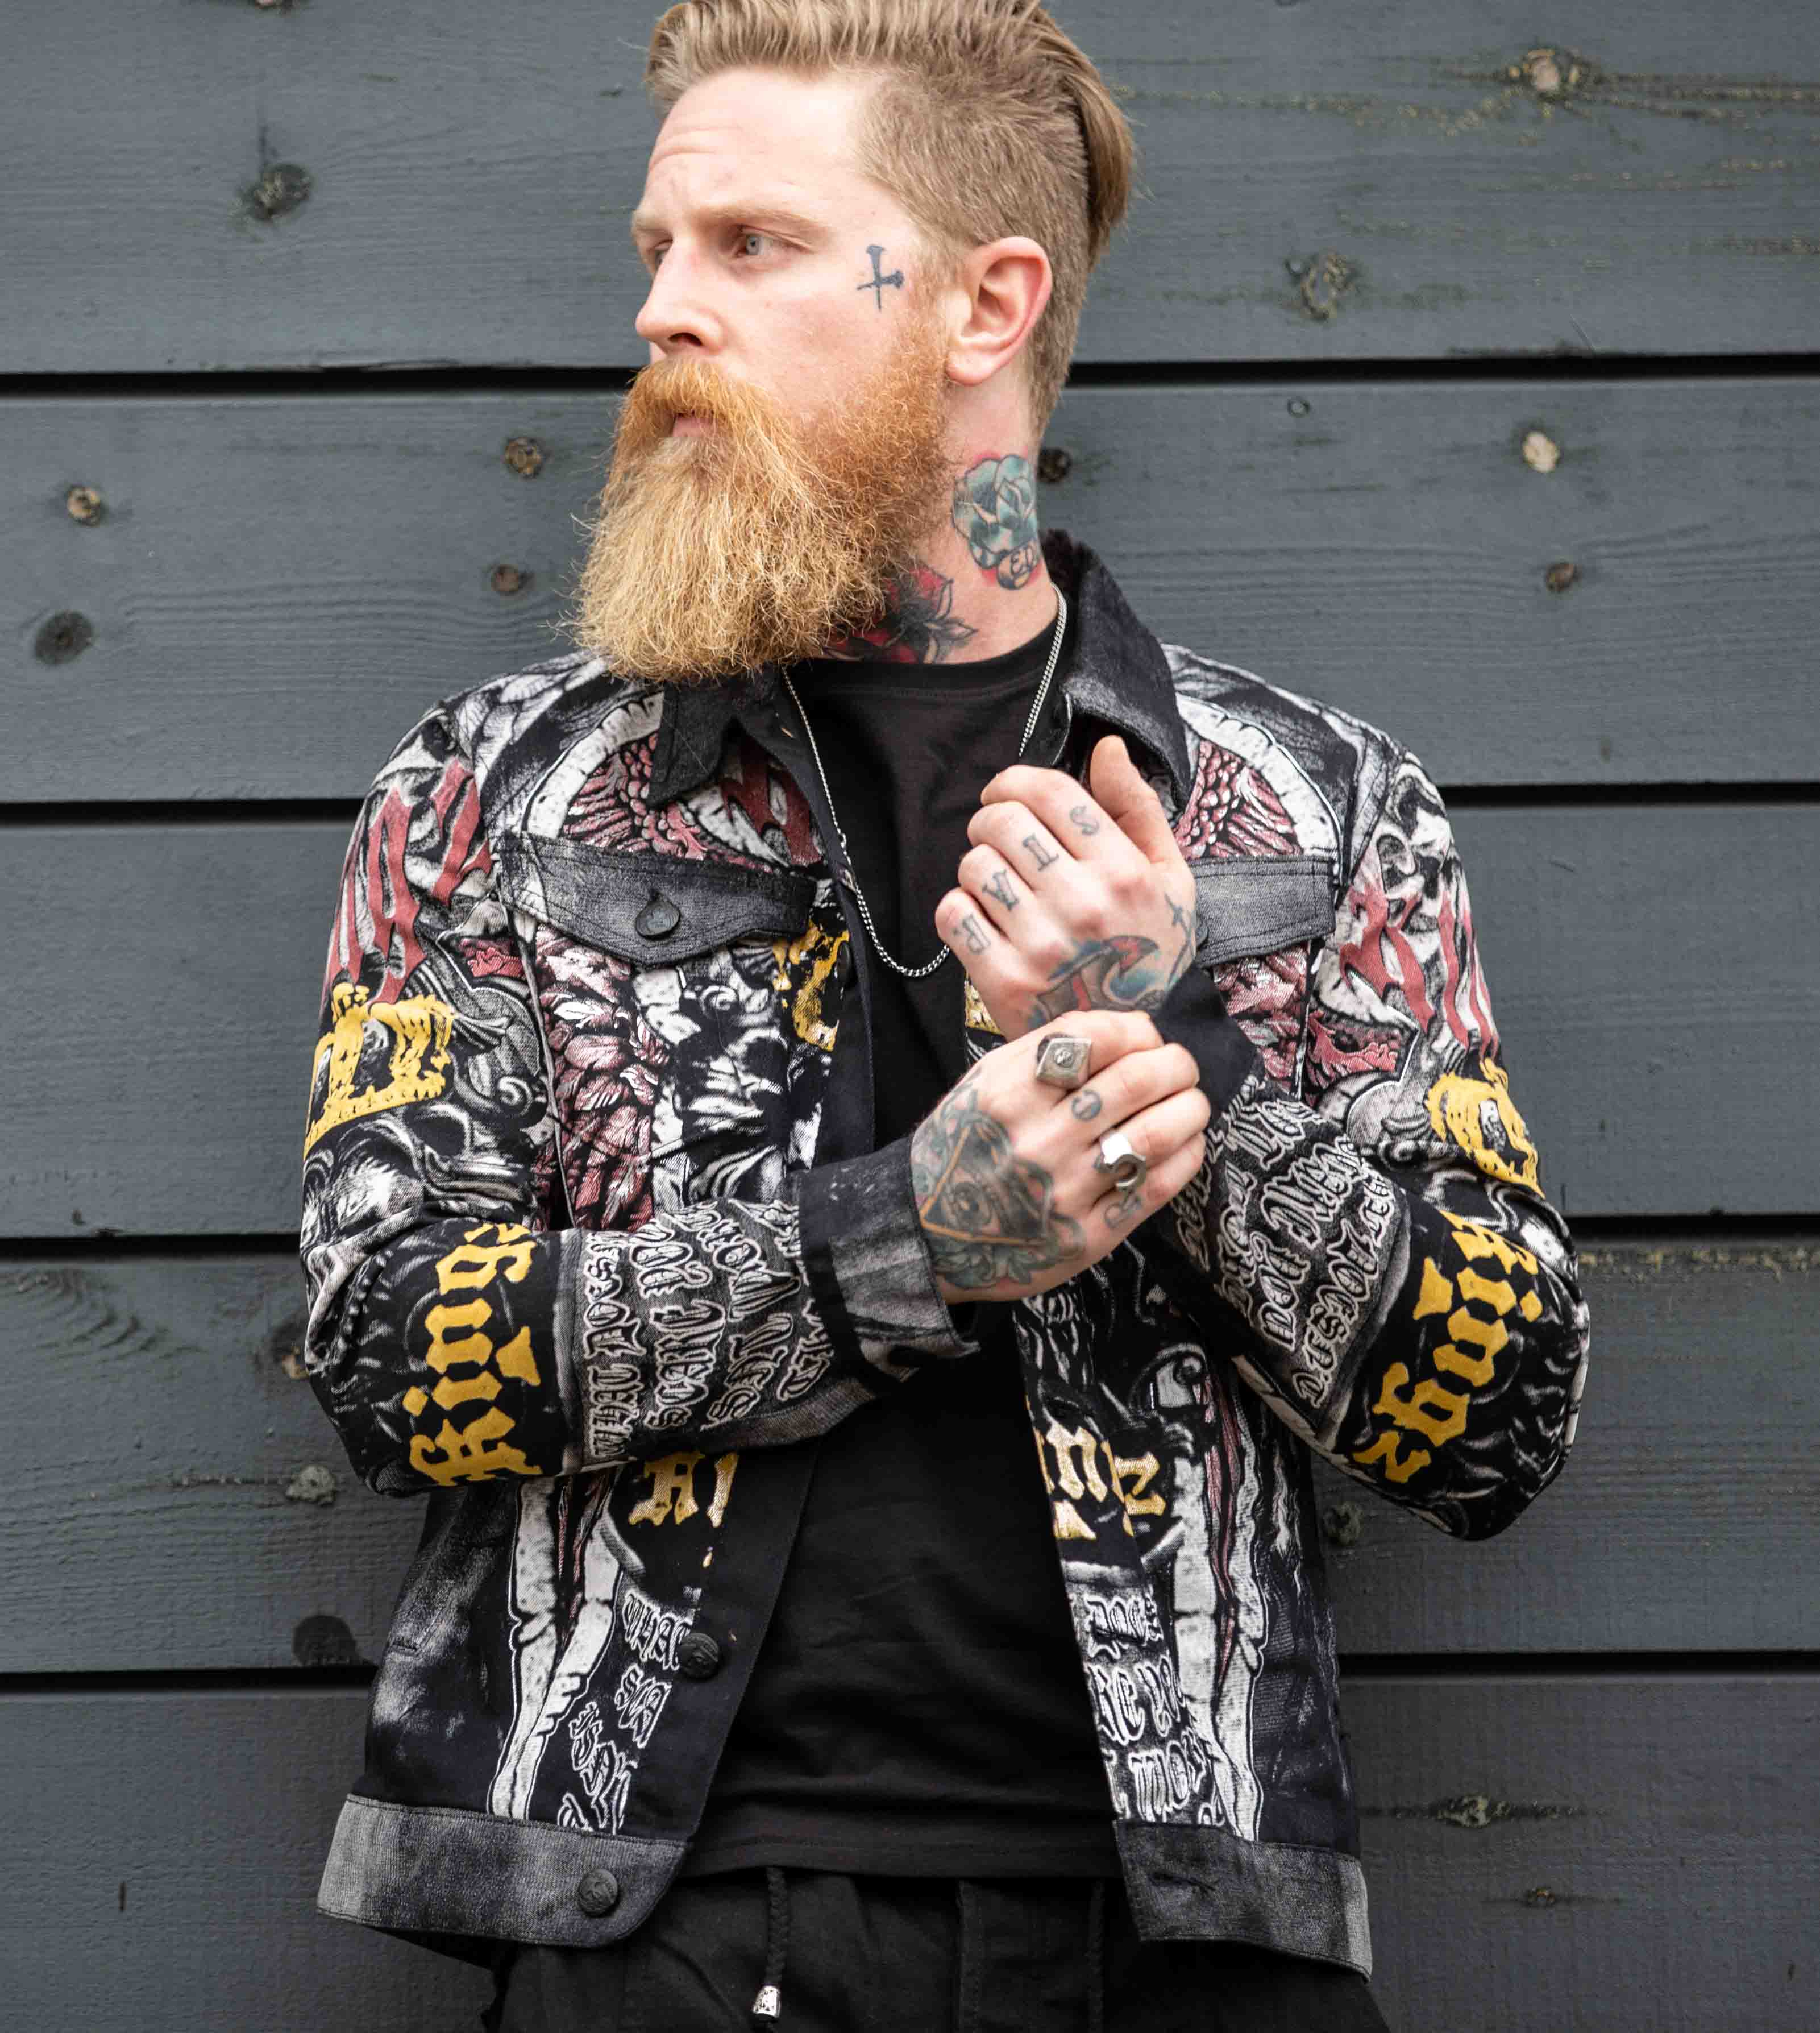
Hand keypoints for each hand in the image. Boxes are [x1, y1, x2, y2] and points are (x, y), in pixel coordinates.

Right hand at [910, 1009, 1209, 1305]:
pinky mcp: (1087, 1235)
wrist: (930, 1230)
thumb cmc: (968, 1143)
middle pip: (1136, 1082)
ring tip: (1191, 1102)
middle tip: (1182, 1066)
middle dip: (1176, 1065)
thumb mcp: (987, 1081)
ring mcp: (1064, 1190)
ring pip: (1154, 1133)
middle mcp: (1037, 1138)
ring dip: (1189, 1109)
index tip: (1147, 1038)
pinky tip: (1186, 1144)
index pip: (1097, 1038)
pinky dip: (1184, 1156)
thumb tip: (1134, 1030)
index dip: (1139, 1031)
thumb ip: (1051, 1050)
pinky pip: (1155, 1186)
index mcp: (1009, 1091)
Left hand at [935, 734, 1198, 1039]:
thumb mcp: (1169, 877)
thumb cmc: (1155, 950)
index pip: (1048, 791)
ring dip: (978, 869)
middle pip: (1001, 822)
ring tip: (999, 888)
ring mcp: (1042, 944)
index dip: (1014, 782)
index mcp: (1123, 870)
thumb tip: (1106, 747)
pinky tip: (984, 921)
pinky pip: (952, 914)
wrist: (1139, 1040)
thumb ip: (1137, 808)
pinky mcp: (1004, 982)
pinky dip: (959, 910)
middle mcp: (1082, 903)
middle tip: (999, 842)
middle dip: (991, 822)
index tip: (1005, 794)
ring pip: (973, 866)